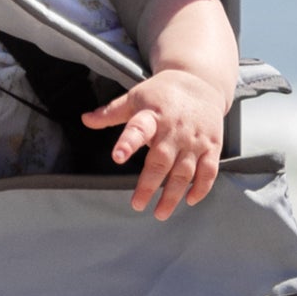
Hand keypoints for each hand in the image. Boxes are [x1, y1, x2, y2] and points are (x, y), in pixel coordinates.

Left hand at [79, 69, 224, 219]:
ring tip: (160, 213)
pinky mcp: (212, 145)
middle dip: (149, 185)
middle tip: (137, 204)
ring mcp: (194, 139)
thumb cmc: (162, 93)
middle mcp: (174, 129)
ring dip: (173, 194)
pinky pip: (208, 170)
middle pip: (161, 160)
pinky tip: (190, 201)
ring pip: (184, 171)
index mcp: (152, 115)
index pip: (138, 129)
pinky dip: (201, 187)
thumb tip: (85, 119)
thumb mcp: (135, 97)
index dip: (128, 143)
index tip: (117, 157)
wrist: (200, 82)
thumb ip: (111, 113)